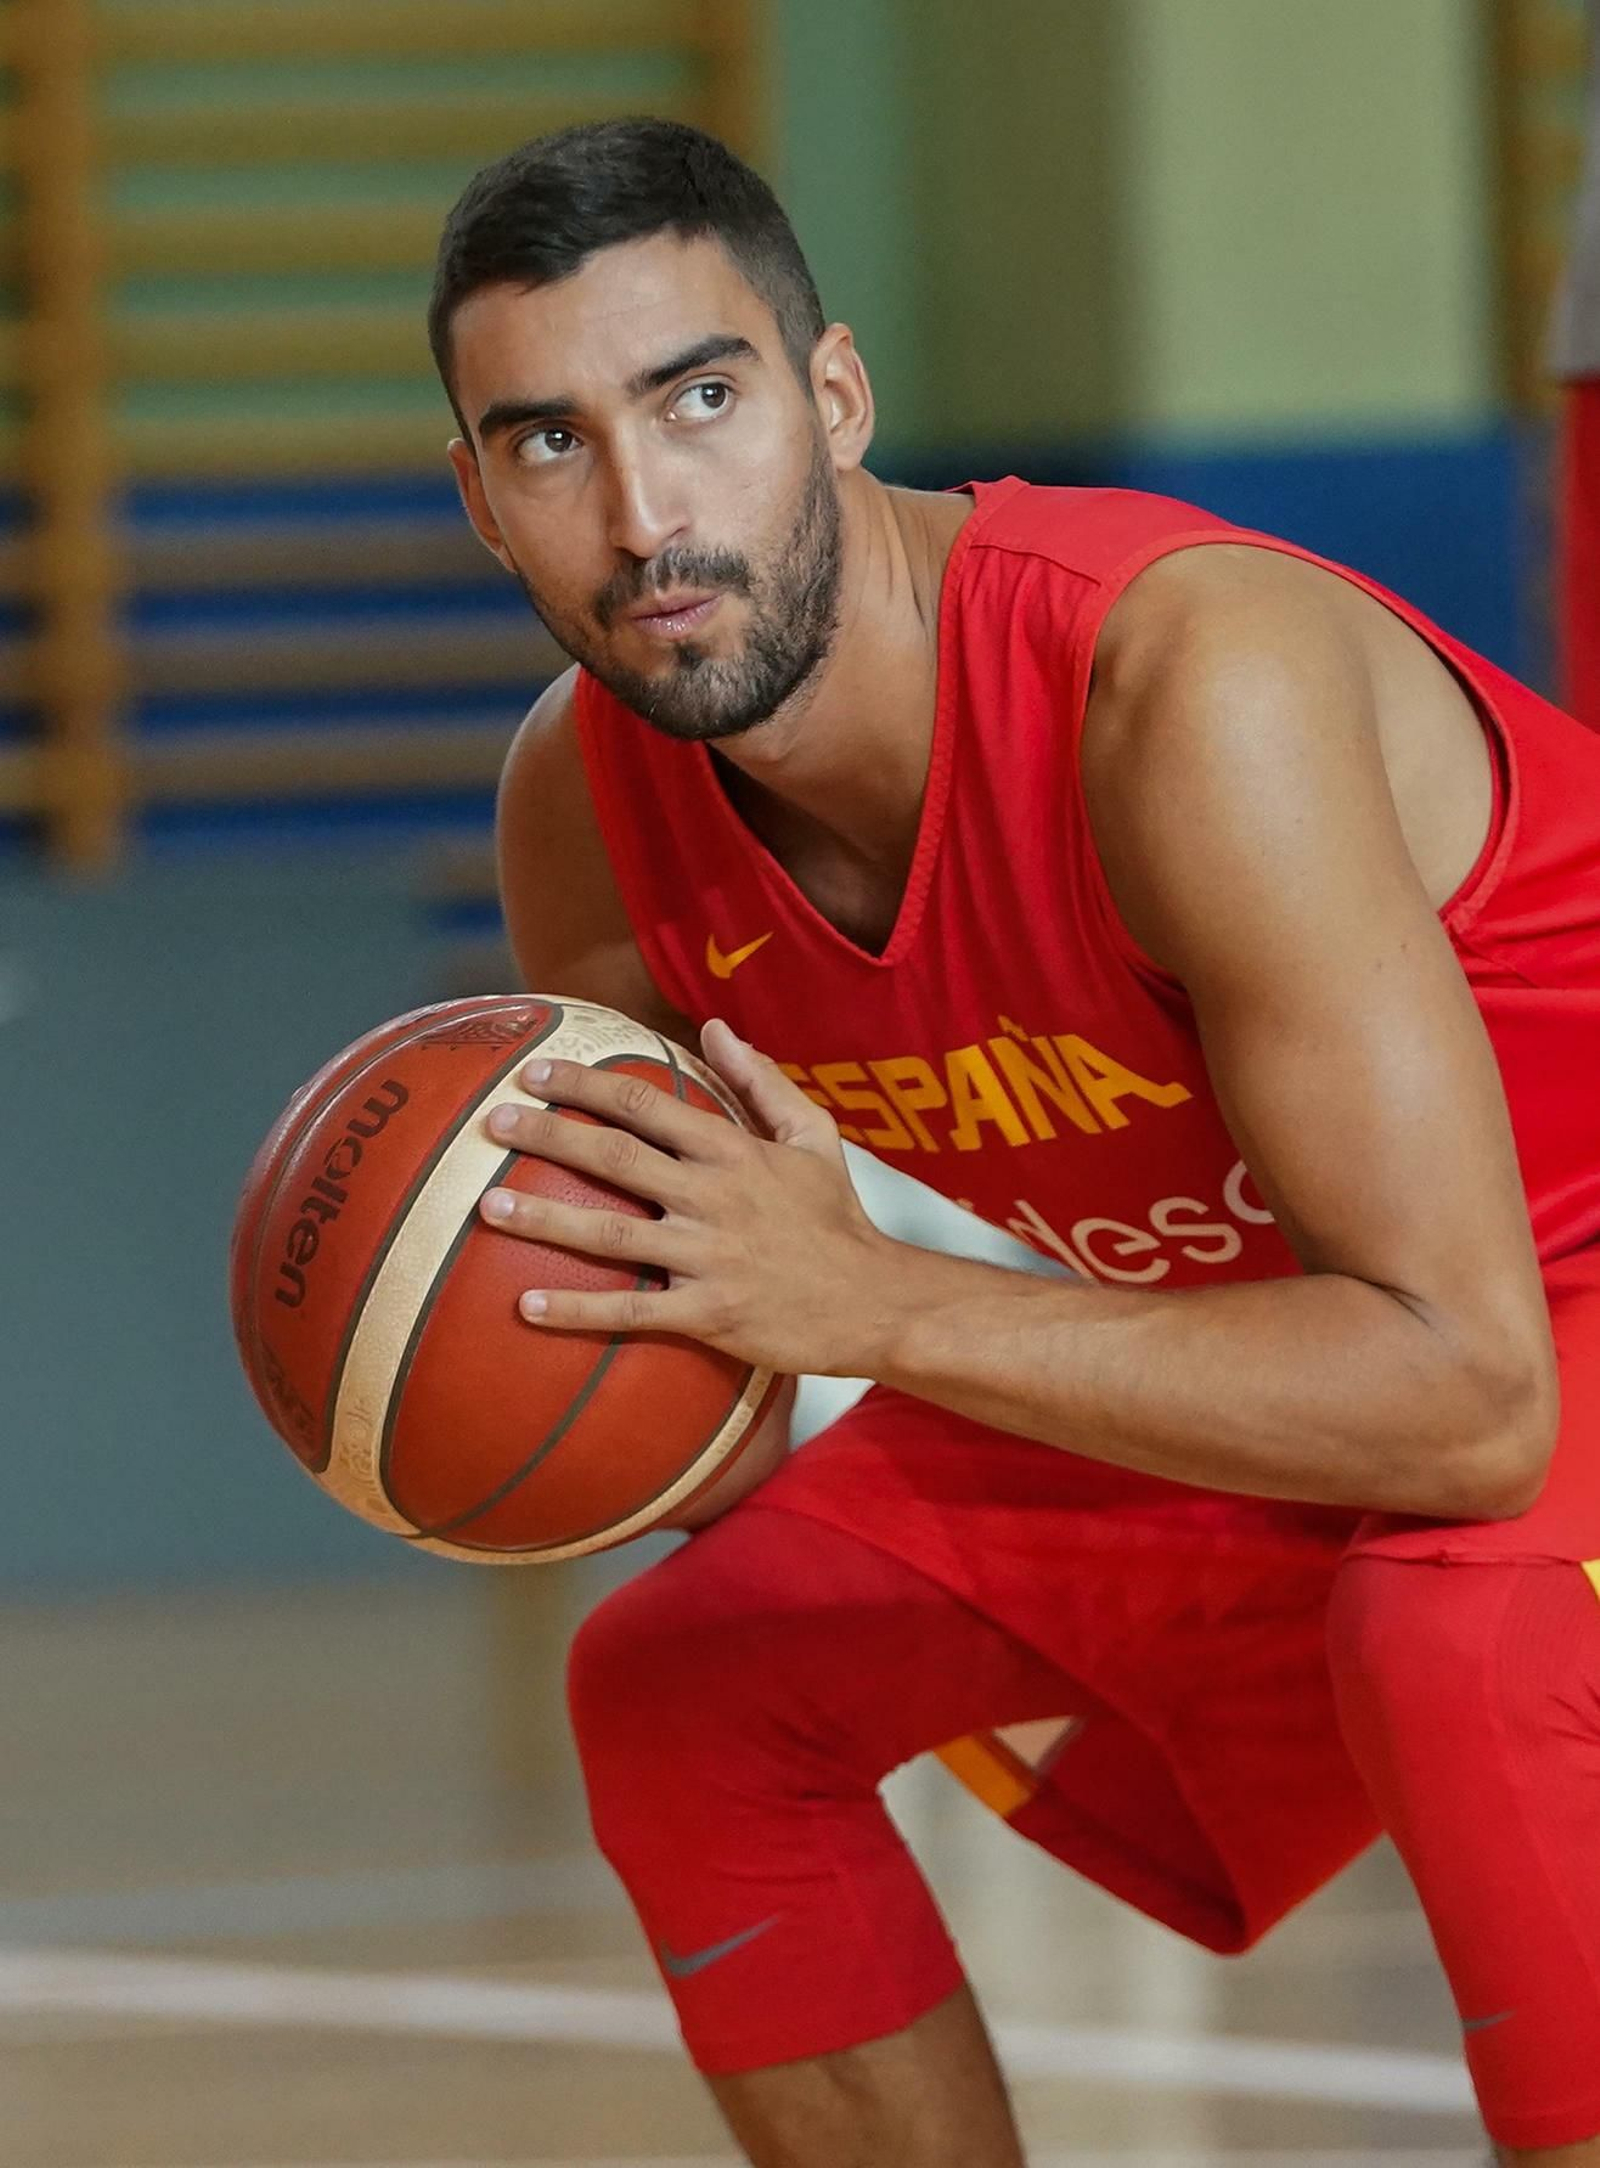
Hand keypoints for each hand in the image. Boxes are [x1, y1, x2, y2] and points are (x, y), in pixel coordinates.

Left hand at [476, 1017, 898, 1376]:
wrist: (876, 1302)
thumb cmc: (838, 1217)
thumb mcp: (813, 1136)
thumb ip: (760, 1080)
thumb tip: (714, 1028)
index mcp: (734, 1150)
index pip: (646, 1103)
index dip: (586, 1084)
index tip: (534, 1073)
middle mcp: (714, 1196)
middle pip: (615, 1158)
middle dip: (548, 1138)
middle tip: (492, 1124)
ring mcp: (709, 1257)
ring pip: (610, 1233)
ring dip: (544, 1220)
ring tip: (486, 1208)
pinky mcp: (709, 1315)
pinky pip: (632, 1311)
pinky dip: (577, 1310)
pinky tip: (527, 1308)